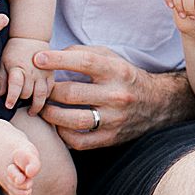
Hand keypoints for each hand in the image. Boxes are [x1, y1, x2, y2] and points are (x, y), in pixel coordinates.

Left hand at [0, 37, 52, 114]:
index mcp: (17, 68)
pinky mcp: (51, 74)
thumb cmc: (14, 51)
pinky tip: (40, 101)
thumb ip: (0, 79)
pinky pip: (50, 90)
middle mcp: (32, 72)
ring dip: (36, 106)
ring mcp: (43, 73)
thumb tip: (0, 95)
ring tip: (31, 112)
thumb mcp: (2, 62)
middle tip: (18, 103)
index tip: (8, 105)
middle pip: (27, 94)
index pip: (15, 86)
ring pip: (41, 95)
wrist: (31, 37)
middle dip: (22, 100)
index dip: (11, 98)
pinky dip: (46, 98)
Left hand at [34, 45, 187, 148]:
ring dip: (50, 114)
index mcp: (116, 71)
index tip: (37, 59)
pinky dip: (62, 134)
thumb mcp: (111, 57)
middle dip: (49, 91)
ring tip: (42, 108)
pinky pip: (79, 141)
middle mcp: (117, 95)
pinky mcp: (111, 138)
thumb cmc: (125, 76)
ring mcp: (114, 119)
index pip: (84, 62)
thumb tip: (52, 57)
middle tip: (38, 89)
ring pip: (73, 120)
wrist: (157, 103)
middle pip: (72, 93)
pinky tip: (57, 125)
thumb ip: (82, 53)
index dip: (58, 60)